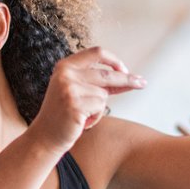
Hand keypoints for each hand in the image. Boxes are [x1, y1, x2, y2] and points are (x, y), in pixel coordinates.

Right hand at [30, 46, 144, 152]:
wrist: (47, 135)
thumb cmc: (64, 113)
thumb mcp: (78, 90)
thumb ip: (98, 82)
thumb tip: (128, 78)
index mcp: (65, 66)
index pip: (96, 53)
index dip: (114, 60)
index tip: (124, 69)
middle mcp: (66, 74)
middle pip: (107, 74)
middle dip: (127, 80)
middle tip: (142, 83)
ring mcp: (69, 89)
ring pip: (103, 94)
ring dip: (99, 107)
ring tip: (83, 114)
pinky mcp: (74, 105)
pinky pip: (100, 107)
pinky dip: (96, 116)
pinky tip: (82, 120)